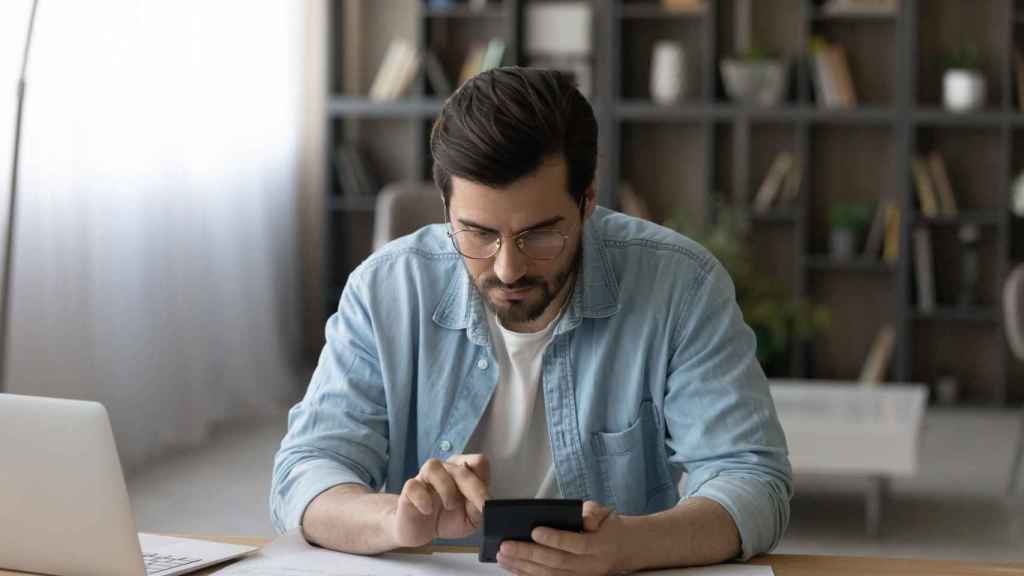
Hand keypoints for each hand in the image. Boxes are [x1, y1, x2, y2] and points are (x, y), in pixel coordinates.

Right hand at [390, 453, 489, 547]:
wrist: (421, 531)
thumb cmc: (447, 519)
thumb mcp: (470, 519)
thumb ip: (479, 509)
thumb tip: (487, 504)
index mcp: (463, 473)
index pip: (478, 462)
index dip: (484, 479)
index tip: (486, 501)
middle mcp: (444, 470)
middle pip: (460, 467)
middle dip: (472, 487)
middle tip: (478, 506)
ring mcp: (425, 477)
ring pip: (434, 467)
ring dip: (446, 488)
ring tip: (449, 506)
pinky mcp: (409, 489)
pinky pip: (414, 485)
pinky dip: (423, 499)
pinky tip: (427, 510)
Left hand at [496, 501, 624, 575]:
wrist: (624, 548)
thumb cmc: (607, 526)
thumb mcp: (605, 512)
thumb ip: (594, 512)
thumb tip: (585, 519)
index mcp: (600, 545)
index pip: (576, 544)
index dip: (555, 539)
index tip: (534, 530)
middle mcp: (590, 565)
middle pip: (557, 563)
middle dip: (529, 554)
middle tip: (506, 545)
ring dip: (523, 567)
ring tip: (502, 557)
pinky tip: (512, 568)